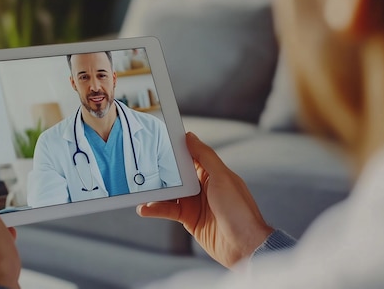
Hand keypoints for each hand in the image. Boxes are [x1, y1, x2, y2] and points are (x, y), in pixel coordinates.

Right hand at [137, 132, 272, 268]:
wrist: (244, 246)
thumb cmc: (240, 211)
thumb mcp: (222, 177)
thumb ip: (205, 156)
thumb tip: (190, 136)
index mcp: (212, 173)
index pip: (190, 155)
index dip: (175, 148)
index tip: (157, 140)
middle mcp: (202, 186)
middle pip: (176, 174)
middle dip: (159, 170)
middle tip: (141, 166)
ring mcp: (195, 203)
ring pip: (169, 193)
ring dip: (154, 193)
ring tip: (140, 191)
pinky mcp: (189, 219)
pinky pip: (168, 211)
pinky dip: (155, 209)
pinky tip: (145, 208)